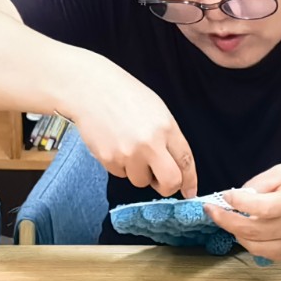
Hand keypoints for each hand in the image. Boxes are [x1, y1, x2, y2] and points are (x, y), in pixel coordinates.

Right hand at [67, 65, 196, 197]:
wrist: (91, 89)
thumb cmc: (125, 95)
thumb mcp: (157, 110)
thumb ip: (168, 138)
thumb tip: (175, 166)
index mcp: (166, 127)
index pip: (185, 161)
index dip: (190, 180)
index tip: (189, 191)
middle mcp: (150, 143)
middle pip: (170, 182)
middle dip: (167, 187)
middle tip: (160, 181)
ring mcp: (128, 153)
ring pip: (141, 181)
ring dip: (138, 171)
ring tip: (128, 147)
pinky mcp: (109, 159)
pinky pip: (120, 174)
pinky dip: (119, 165)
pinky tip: (114, 144)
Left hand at [204, 163, 280, 262]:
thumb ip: (258, 184)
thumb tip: (235, 197)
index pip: (255, 208)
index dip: (235, 202)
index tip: (224, 195)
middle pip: (250, 231)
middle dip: (225, 220)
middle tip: (213, 210)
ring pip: (255, 247)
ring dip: (237, 234)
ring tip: (231, 220)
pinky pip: (268, 254)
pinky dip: (254, 243)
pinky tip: (250, 230)